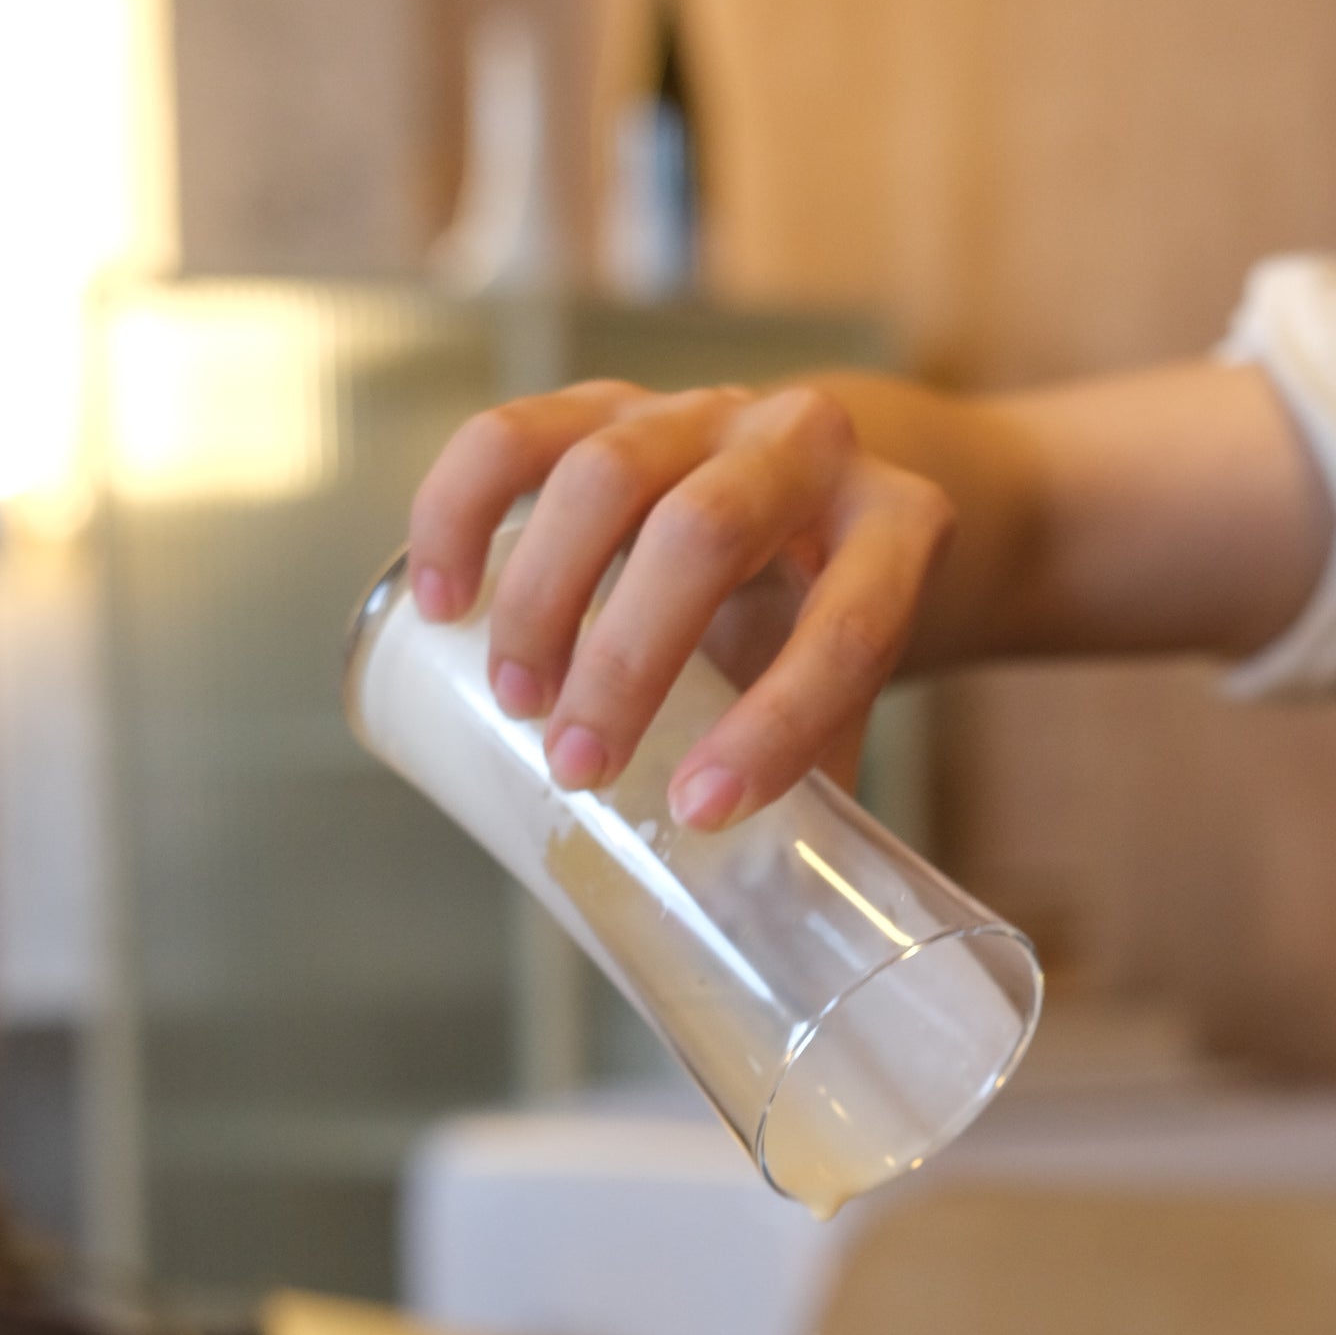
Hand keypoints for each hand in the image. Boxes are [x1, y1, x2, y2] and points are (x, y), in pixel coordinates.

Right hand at [406, 380, 954, 827]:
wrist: (828, 493)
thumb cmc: (828, 621)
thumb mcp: (851, 691)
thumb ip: (816, 784)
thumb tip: (762, 932)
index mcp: (897, 528)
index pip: (845, 627)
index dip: (774, 727)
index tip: (697, 814)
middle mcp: (807, 447)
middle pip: (704, 532)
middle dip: (628, 659)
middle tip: (577, 767)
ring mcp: (702, 412)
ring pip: (606, 475)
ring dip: (543, 598)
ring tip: (518, 704)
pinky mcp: (610, 402)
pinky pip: (518, 432)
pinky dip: (460, 509)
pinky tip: (438, 599)